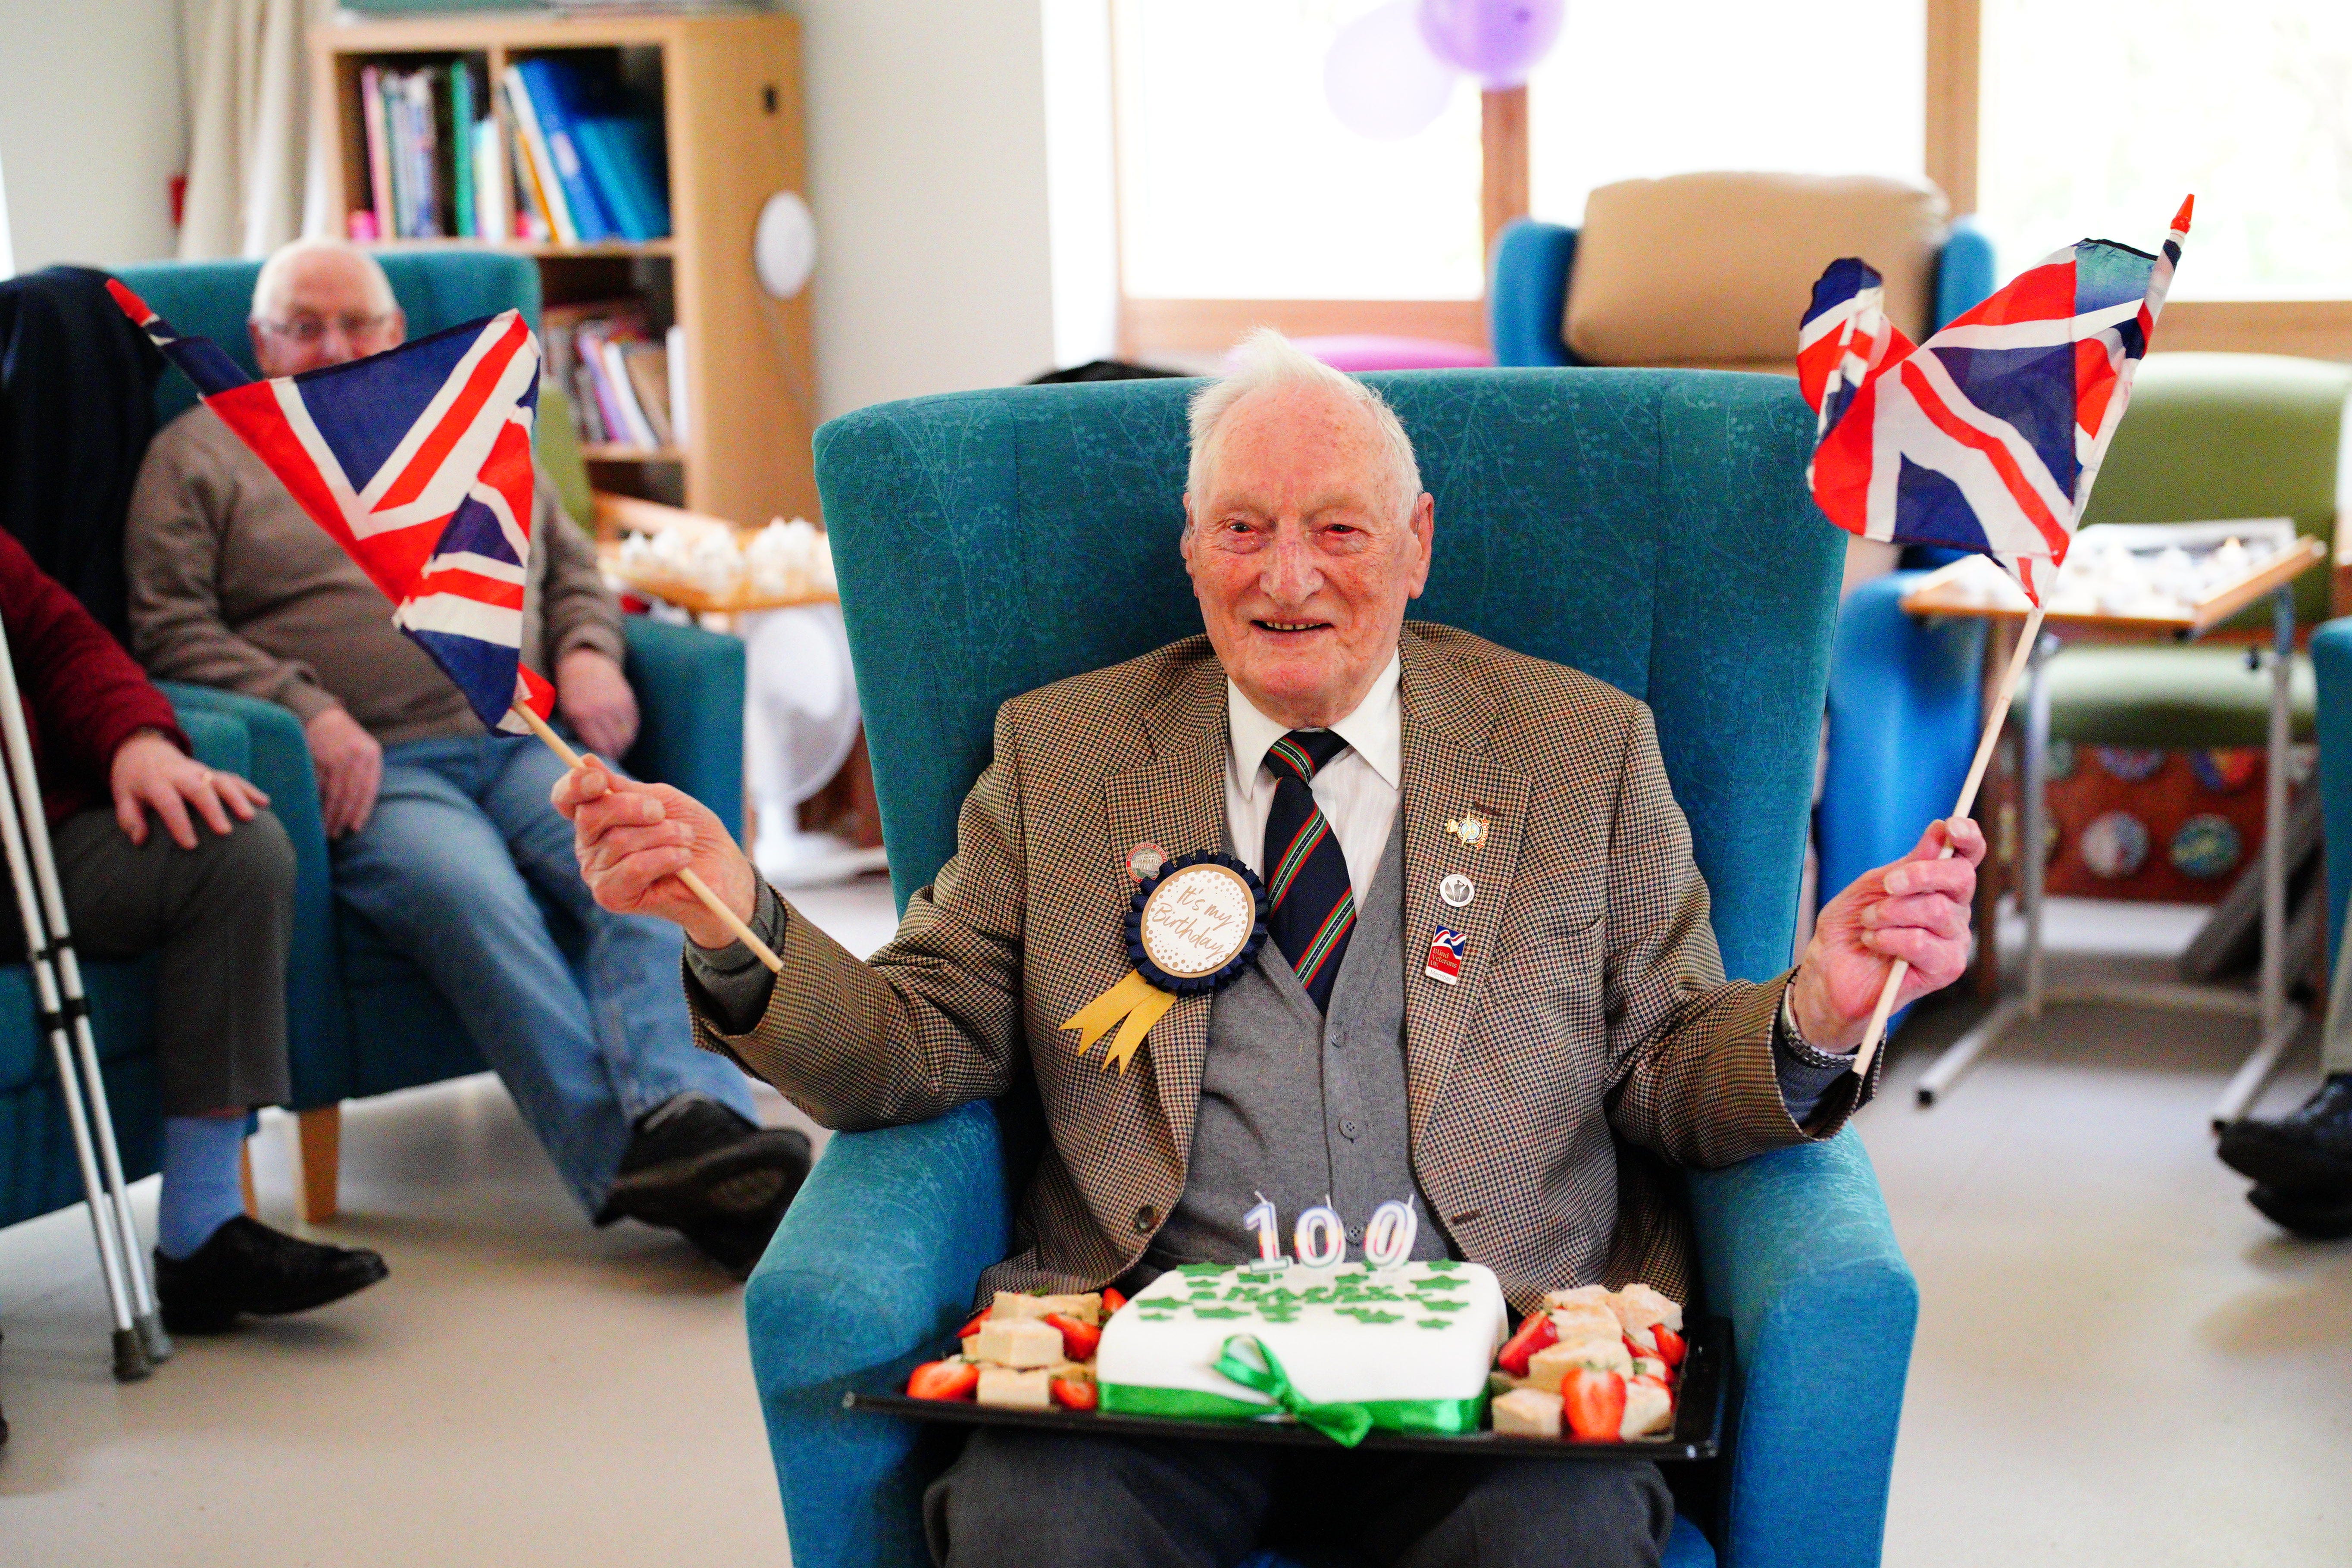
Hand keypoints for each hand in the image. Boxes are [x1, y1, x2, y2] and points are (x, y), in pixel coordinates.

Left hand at [110, 730, 268, 849]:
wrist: (144, 749)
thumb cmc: (134, 781)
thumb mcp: (123, 796)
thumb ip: (129, 818)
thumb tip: (140, 839)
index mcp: (156, 781)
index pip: (169, 802)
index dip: (179, 823)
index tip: (191, 845)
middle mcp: (180, 774)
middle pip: (199, 788)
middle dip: (214, 809)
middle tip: (225, 832)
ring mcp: (199, 770)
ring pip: (221, 780)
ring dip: (237, 797)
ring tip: (250, 817)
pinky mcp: (211, 771)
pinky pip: (233, 777)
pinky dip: (249, 789)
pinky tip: (264, 802)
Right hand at [305, 706, 382, 838]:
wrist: (323, 715)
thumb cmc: (346, 738)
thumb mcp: (365, 749)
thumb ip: (367, 773)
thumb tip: (360, 809)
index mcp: (373, 755)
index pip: (369, 790)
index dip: (362, 811)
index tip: (354, 828)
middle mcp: (357, 756)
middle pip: (352, 795)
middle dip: (343, 818)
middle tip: (336, 834)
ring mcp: (337, 757)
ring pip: (334, 793)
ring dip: (329, 814)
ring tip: (325, 829)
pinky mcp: (319, 757)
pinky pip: (319, 785)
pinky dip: (317, 802)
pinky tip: (314, 813)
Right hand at [553, 757, 754, 948]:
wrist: (722, 875)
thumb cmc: (693, 835)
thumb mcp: (663, 801)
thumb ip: (625, 788)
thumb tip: (586, 761)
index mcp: (597, 818)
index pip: (566, 798)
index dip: (575, 784)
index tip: (600, 779)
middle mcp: (589, 845)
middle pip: (591, 815)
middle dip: (635, 807)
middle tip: (662, 813)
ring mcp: (597, 873)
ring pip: (620, 841)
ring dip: (664, 834)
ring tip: (685, 840)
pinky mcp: (611, 896)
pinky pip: (633, 868)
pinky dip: (666, 858)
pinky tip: (683, 860)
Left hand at [557, 648, 638, 759]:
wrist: (584, 665)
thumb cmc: (573, 695)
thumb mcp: (569, 714)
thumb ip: (580, 734)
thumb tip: (592, 761)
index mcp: (581, 715)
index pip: (598, 747)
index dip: (603, 758)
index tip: (604, 765)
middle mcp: (599, 709)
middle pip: (615, 743)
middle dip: (615, 754)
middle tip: (614, 758)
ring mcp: (615, 703)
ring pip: (626, 736)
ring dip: (624, 745)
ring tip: (619, 748)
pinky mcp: (627, 699)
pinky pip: (633, 724)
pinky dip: (630, 732)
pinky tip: (623, 734)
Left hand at [1789, 817, 1985, 1051]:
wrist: (1830, 973)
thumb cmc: (1850, 928)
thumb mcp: (1870, 887)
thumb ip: (1906, 863)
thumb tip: (1939, 830)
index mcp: (1937, 886)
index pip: (1967, 856)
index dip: (1967, 837)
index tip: (1951, 827)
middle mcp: (1953, 910)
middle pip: (1960, 878)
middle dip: (1920, 874)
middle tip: (1888, 885)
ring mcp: (1953, 940)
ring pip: (1936, 911)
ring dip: (1891, 914)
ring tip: (1868, 924)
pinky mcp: (1946, 969)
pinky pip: (1922, 943)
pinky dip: (1889, 939)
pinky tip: (1874, 943)